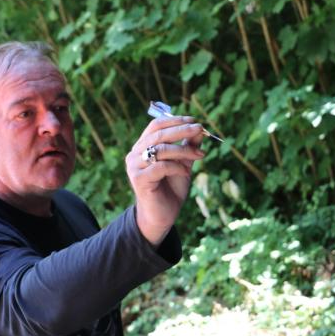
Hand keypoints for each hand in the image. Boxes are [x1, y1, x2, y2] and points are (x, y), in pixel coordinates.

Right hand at [125, 115, 204, 245]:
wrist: (162, 215)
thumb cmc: (171, 188)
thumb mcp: (183, 163)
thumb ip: (189, 147)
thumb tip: (200, 129)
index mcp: (143, 146)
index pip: (156, 125)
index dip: (175, 120)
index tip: (195, 121)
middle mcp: (135, 154)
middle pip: (158, 134)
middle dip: (182, 130)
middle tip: (200, 129)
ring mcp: (134, 166)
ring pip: (161, 149)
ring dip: (184, 150)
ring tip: (200, 156)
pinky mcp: (138, 179)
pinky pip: (161, 167)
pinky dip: (177, 167)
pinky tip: (187, 173)